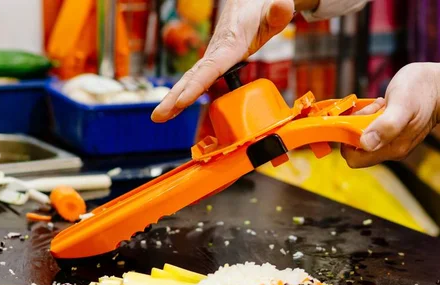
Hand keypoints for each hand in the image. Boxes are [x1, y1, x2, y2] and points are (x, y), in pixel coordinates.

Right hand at [151, 0, 294, 122]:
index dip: (195, 85)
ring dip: (174, 99)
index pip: (210, 68)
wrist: (249, 1)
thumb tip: (281, 7)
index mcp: (230, 44)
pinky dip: (182, 95)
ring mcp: (212, 58)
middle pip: (192, 78)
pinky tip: (173, 110)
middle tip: (158, 116)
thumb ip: (278, 11)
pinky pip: (196, 81)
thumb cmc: (262, 8)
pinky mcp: (213, 63)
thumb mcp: (275, 9)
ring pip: (190, 81)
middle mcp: (216, 52)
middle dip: (174, 97)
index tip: (182, 101)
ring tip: (158, 118)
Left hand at [341, 63, 439, 167]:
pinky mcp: (395, 133)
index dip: (348, 141)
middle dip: (357, 128)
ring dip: (365, 120)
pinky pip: (372, 130)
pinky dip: (372, 117)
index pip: (355, 159)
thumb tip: (365, 143)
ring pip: (364, 137)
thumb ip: (386, 125)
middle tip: (372, 109)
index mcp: (393, 148)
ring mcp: (394, 142)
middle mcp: (392, 150)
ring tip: (381, 105)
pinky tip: (383, 105)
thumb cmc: (424, 90)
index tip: (357, 121)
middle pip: (357, 148)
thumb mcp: (402, 104)